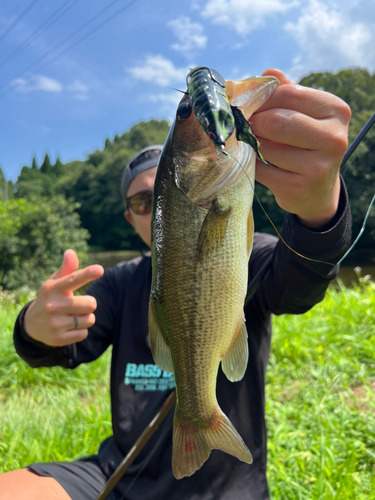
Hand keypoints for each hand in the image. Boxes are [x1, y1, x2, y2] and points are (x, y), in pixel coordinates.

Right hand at [24, 250, 103, 346]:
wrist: (31, 325)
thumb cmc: (51, 298)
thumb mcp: (55, 283)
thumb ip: (67, 269)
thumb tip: (70, 252)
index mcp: (54, 288)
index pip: (73, 279)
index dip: (87, 274)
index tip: (99, 269)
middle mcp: (53, 305)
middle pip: (91, 304)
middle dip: (88, 305)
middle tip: (77, 305)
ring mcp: (55, 323)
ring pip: (89, 319)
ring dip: (85, 318)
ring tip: (71, 316)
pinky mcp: (58, 339)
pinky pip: (84, 333)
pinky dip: (80, 331)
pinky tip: (68, 328)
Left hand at [251, 68, 350, 228]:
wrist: (316, 191)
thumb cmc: (305, 145)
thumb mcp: (302, 115)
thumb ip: (286, 93)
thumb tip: (267, 73)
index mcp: (336, 111)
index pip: (289, 93)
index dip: (261, 98)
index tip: (247, 104)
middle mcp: (333, 138)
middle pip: (277, 121)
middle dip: (254, 122)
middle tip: (243, 125)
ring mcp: (318, 166)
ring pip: (266, 147)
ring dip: (251, 144)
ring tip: (251, 143)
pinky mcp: (299, 188)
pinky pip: (261, 170)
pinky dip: (251, 164)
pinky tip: (255, 161)